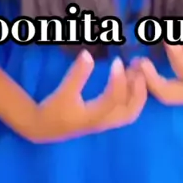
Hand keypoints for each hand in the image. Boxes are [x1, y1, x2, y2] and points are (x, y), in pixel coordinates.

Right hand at [31, 52, 147, 142]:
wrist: (44, 128)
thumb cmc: (53, 110)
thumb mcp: (63, 91)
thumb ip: (77, 75)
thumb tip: (88, 54)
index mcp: (94, 117)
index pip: (114, 99)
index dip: (118, 79)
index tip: (117, 61)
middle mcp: (104, 122)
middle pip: (131, 110)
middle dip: (138, 89)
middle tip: (136, 67)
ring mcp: (106, 122)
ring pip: (130, 112)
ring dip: (137, 93)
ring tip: (135, 72)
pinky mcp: (104, 119)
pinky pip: (126, 111)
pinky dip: (132, 97)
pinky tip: (129, 81)